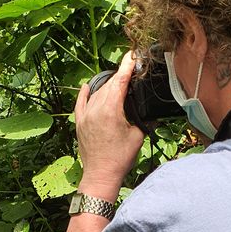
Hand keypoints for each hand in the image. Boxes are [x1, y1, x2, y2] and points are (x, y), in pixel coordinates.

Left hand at [75, 51, 144, 200]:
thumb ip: (142, 118)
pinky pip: (81, 102)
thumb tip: (151, 110)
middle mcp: (95, 109)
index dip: (127, 66)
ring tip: (117, 82)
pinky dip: (85, 93)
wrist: (101, 175)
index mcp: (111, 110)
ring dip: (107, 86)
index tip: (132, 55)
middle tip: (130, 69)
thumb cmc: (120, 158)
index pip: (120, 81)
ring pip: (97, 93)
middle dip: (120, 76)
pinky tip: (88, 85)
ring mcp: (85, 115)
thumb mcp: (138, 136)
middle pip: (109, 85)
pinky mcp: (79, 123)